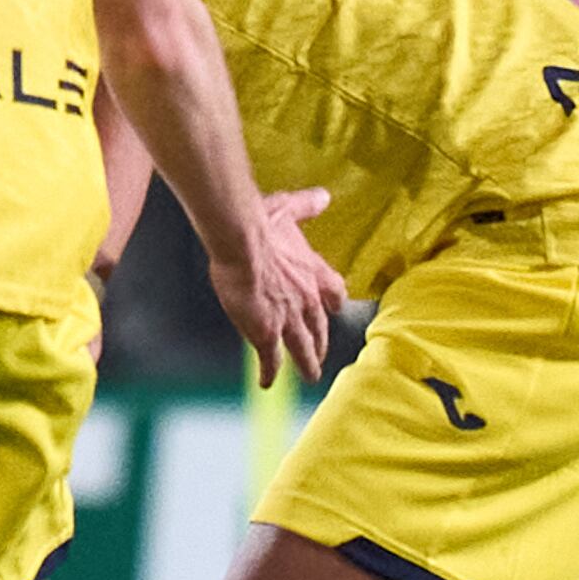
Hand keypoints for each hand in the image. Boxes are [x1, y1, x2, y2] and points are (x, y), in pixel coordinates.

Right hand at [206, 188, 348, 387]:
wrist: (244, 243)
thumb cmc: (261, 224)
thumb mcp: (288, 209)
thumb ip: (306, 205)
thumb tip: (323, 196)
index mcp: (313, 272)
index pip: (334, 292)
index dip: (333, 302)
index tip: (334, 307)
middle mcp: (308, 299)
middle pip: (320, 327)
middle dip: (320, 341)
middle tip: (320, 352)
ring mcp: (289, 319)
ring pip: (303, 348)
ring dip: (307, 363)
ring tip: (310, 375)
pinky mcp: (266, 333)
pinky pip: (271, 359)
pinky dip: (270, 373)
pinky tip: (268, 383)